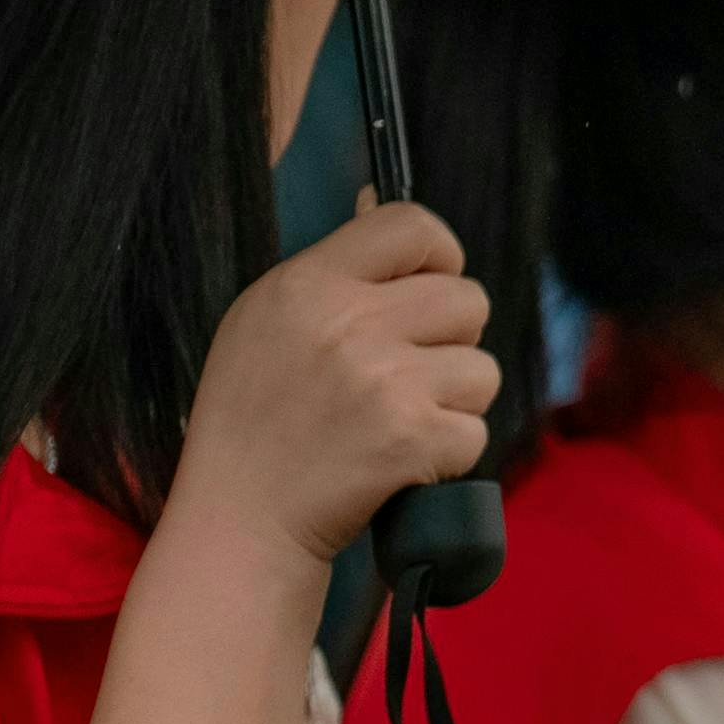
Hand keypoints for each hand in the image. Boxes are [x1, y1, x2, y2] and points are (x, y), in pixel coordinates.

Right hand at [187, 198, 500, 568]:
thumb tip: (380, 202)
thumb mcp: (264, 323)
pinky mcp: (415, 439)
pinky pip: (476, 430)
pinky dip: (447, 454)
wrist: (240, 521)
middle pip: (468, 299)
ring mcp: (385, 382)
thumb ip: (332, 271)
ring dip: (453, 401)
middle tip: (403, 377)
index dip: (439, 254)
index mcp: (307, 285)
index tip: (430, 285)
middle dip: (450, 340)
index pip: (411, 224)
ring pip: (483, 369)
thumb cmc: (255, 422)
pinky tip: (398, 463)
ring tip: (393, 422)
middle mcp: (348, 324)